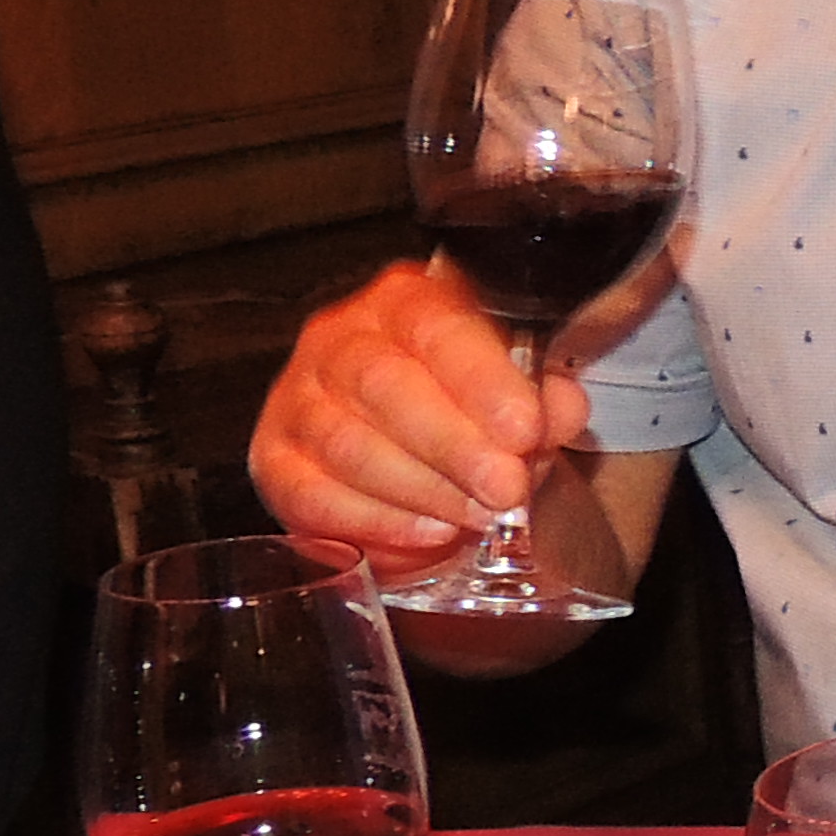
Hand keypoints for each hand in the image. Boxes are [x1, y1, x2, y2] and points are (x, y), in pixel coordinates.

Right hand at [249, 261, 573, 555]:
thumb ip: (545, 398)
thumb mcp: (520, 398)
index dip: (481, 379)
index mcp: (406, 302)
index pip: (436, 326)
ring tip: (479, 516)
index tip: (525, 428)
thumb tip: (561, 409)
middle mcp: (340, 339)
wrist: (425, 461)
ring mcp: (297, 400)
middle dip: (453, 443)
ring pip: (348, 443)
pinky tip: (431, 534)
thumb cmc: (473, 413)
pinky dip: (377, 520)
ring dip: (422, 487)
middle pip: (384, 385)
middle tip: (507, 487)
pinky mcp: (274, 461)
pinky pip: (312, 495)